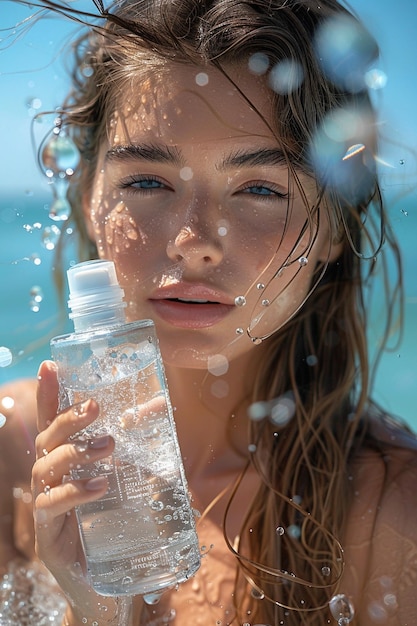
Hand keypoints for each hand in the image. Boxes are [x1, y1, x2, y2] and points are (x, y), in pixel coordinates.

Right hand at [32, 360, 118, 622]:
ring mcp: (46, 510)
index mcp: (67, 465)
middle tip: (96, 405)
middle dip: (68, 418)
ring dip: (75, 451)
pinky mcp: (49, 538)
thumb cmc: (119, 526)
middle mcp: (51, 482)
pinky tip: (100, 485)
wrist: (113, 587)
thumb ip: (142, 445)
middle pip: (46, 440)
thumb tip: (159, 404)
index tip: (51, 363)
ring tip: (109, 446)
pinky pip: (50, 507)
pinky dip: (74, 491)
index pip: (51, 423)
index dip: (48, 394)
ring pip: (45, 469)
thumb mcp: (133, 478)